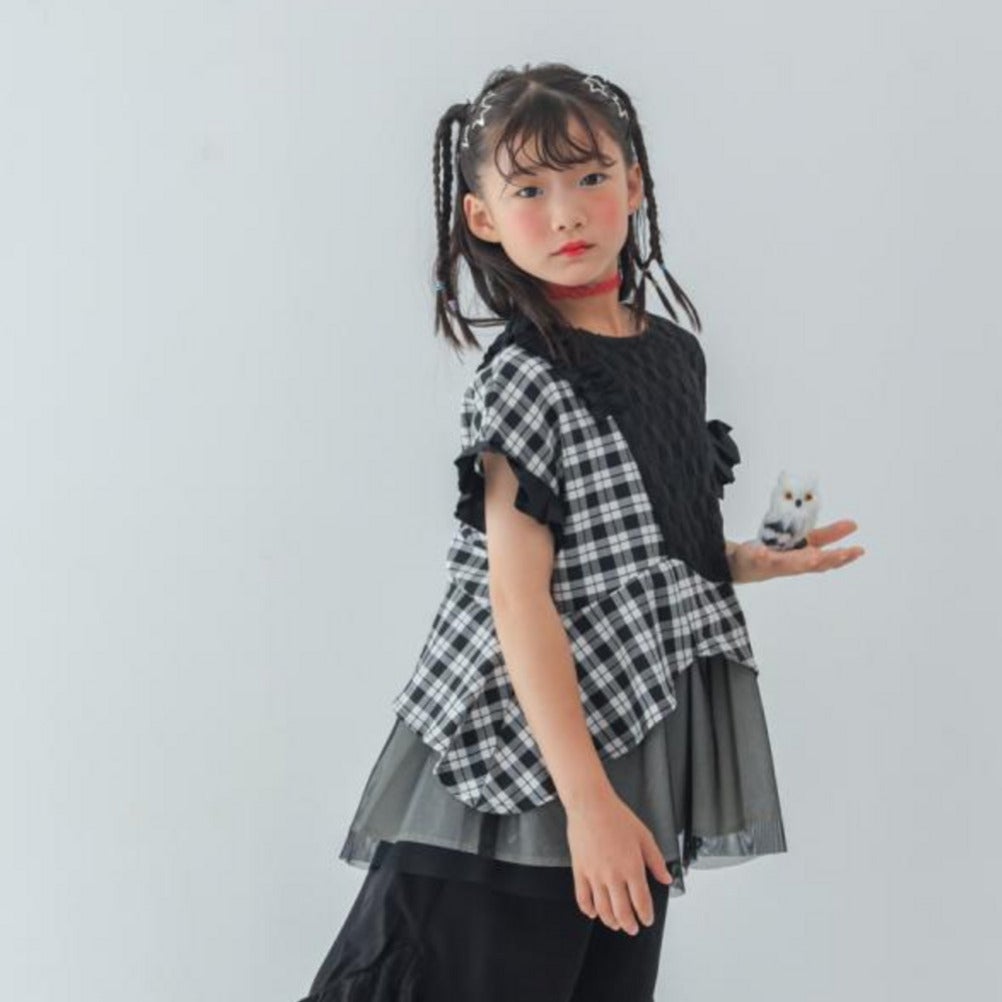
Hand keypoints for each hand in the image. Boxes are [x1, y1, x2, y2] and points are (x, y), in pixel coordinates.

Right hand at [566, 788, 672, 934]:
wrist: (590, 805)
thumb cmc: (617, 817)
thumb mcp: (644, 836)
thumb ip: (656, 860)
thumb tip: (666, 878)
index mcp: (632, 867)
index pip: (641, 901)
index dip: (645, 915)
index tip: (647, 919)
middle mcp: (613, 875)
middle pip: (622, 911)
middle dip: (629, 925)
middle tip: (632, 928)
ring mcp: (595, 874)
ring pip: (603, 908)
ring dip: (610, 921)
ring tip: (615, 923)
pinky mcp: (580, 870)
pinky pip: (582, 897)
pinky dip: (588, 909)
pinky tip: (593, 912)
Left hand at [727, 519, 865, 583]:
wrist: (747, 563)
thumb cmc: (779, 552)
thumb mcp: (806, 541)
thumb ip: (828, 535)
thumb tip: (854, 524)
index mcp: (805, 559)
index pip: (828, 561)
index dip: (843, 557)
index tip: (858, 551)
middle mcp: (792, 565)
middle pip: (812, 564)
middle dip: (828, 560)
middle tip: (842, 554)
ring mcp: (773, 564)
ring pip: (789, 565)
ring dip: (801, 561)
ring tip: (814, 556)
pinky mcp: (755, 560)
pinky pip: (759, 559)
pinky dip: (762, 556)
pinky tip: (764, 552)